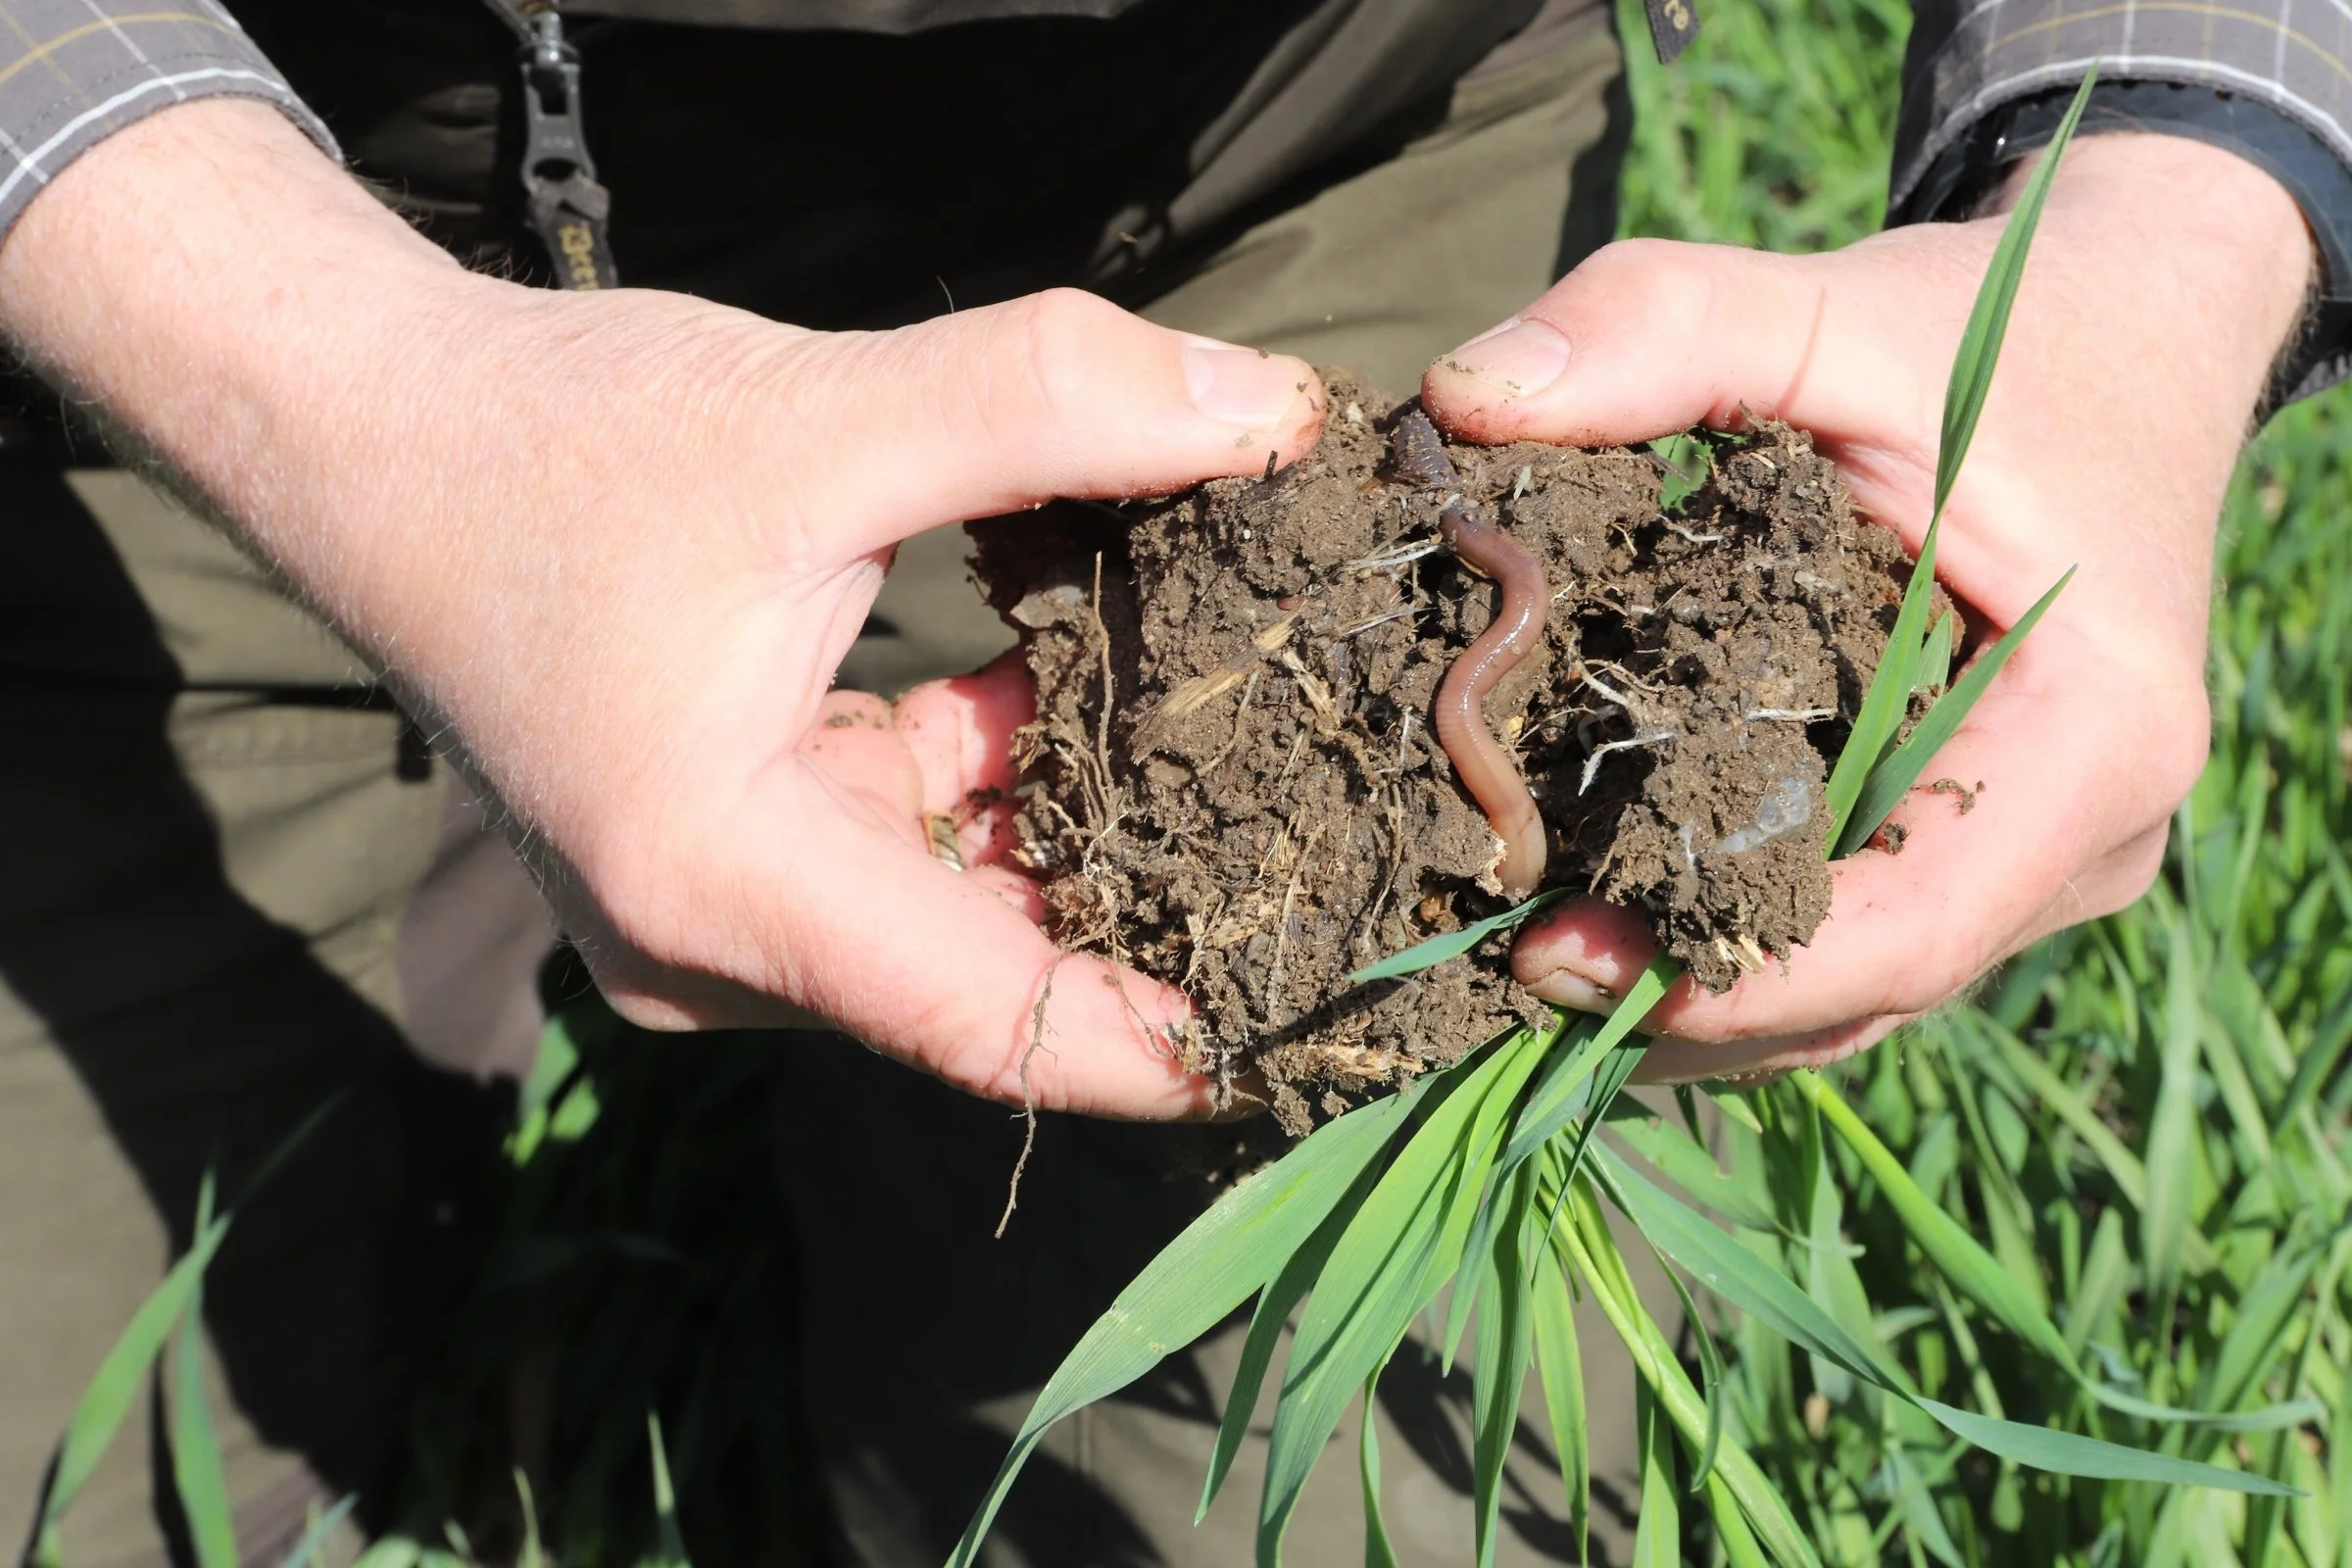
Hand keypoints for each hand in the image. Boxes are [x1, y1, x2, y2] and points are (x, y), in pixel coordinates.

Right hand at [0, 99, 1324, 1117]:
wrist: (376, 435)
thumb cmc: (551, 444)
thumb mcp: (813, 420)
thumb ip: (1048, 407)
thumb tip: (1273, 417)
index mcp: (721, 889)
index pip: (996, 1021)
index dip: (1171, 1039)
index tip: (1326, 1023)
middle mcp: (715, 947)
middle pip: (991, 972)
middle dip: (1157, 903)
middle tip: (1335, 845)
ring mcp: (716, 913)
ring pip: (958, 905)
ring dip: (1086, 817)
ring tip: (1250, 736)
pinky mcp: (728, 854)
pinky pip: (908, 849)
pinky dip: (1000, 773)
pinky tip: (1083, 665)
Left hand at [1423, 132, 2312, 1081]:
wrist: (2123, 333)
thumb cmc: (1993, 336)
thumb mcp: (1833, 313)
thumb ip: (1662, 326)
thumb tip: (1462, 397)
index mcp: (2093, 736)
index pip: (1911, 931)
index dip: (1730, 983)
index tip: (1558, 965)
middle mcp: (2090, 834)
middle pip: (1865, 987)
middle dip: (1681, 1000)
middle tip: (1506, 966)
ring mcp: (2043, 857)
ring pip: (1854, 986)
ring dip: (1695, 987)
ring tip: (1532, 952)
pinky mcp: (1983, 844)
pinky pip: (1854, 934)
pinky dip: (1733, 935)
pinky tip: (1606, 903)